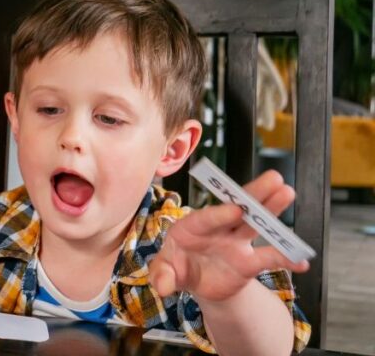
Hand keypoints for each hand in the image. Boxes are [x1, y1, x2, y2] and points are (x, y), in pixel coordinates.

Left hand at [149, 170, 309, 302]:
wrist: (197, 282)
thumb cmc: (177, 267)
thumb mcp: (165, 271)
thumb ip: (162, 275)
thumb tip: (162, 286)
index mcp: (191, 227)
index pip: (206, 217)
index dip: (220, 213)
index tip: (236, 209)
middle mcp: (217, 228)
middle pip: (237, 207)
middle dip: (254, 193)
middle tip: (274, 178)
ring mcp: (235, 242)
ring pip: (256, 222)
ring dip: (272, 209)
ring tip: (288, 193)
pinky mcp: (249, 260)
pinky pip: (269, 258)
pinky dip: (285, 258)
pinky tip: (301, 260)